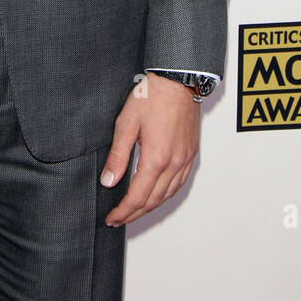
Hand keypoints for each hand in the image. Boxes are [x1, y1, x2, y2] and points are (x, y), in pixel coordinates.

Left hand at [100, 72, 199, 226]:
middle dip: (134, 213)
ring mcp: (185, 160)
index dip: (124, 211)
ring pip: (168, 195)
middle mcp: (174, 163)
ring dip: (150, 206)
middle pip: (153, 201)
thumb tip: (109, 181)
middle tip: (119, 219)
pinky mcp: (191, 154)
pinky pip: (179, 183)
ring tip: (134, 211)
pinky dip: (165, 194)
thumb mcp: (126, 124)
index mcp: (156, 158)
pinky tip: (156, 194)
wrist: (177, 81)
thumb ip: (118, 156)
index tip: (112, 218)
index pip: (138, 197)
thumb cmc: (152, 96)